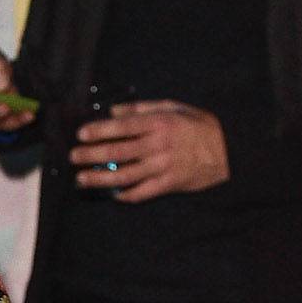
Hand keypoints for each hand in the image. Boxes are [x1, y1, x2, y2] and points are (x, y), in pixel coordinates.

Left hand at [72, 101, 227, 199]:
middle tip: (73, 157)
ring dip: (100, 178)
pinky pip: (141, 193)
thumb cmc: (198, 125)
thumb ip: (141, 109)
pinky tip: (111, 193)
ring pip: (124, 175)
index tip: (81, 135)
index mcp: (158, 123)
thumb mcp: (173, 107)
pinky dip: (124, 194)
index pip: (121, 127)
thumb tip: (113, 112)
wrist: (228, 149)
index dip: (99, 131)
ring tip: (82, 179)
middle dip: (91, 155)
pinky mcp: (168, 184)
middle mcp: (158, 145)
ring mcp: (162, 166)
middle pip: (118, 151)